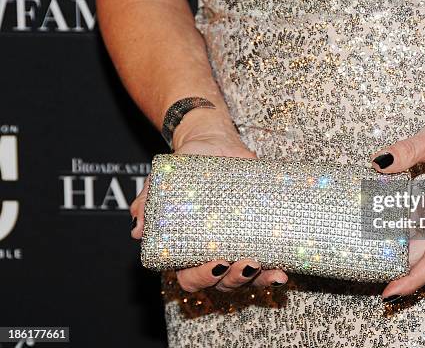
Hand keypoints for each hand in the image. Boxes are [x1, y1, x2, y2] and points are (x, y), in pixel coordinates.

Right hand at [130, 125, 288, 292]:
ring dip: (261, 281)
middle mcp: (212, 252)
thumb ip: (147, 202)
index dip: (203, 278)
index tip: (218, 263)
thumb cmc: (183, 167)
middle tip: (247, 263)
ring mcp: (237, 246)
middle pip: (222, 283)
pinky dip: (276, 268)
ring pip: (247, 279)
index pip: (190, 278)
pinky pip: (268, 260)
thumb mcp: (161, 181)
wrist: (211, 144)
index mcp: (186, 249)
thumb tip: (137, 230)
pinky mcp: (258, 234)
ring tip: (273, 272)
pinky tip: (285, 269)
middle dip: (236, 279)